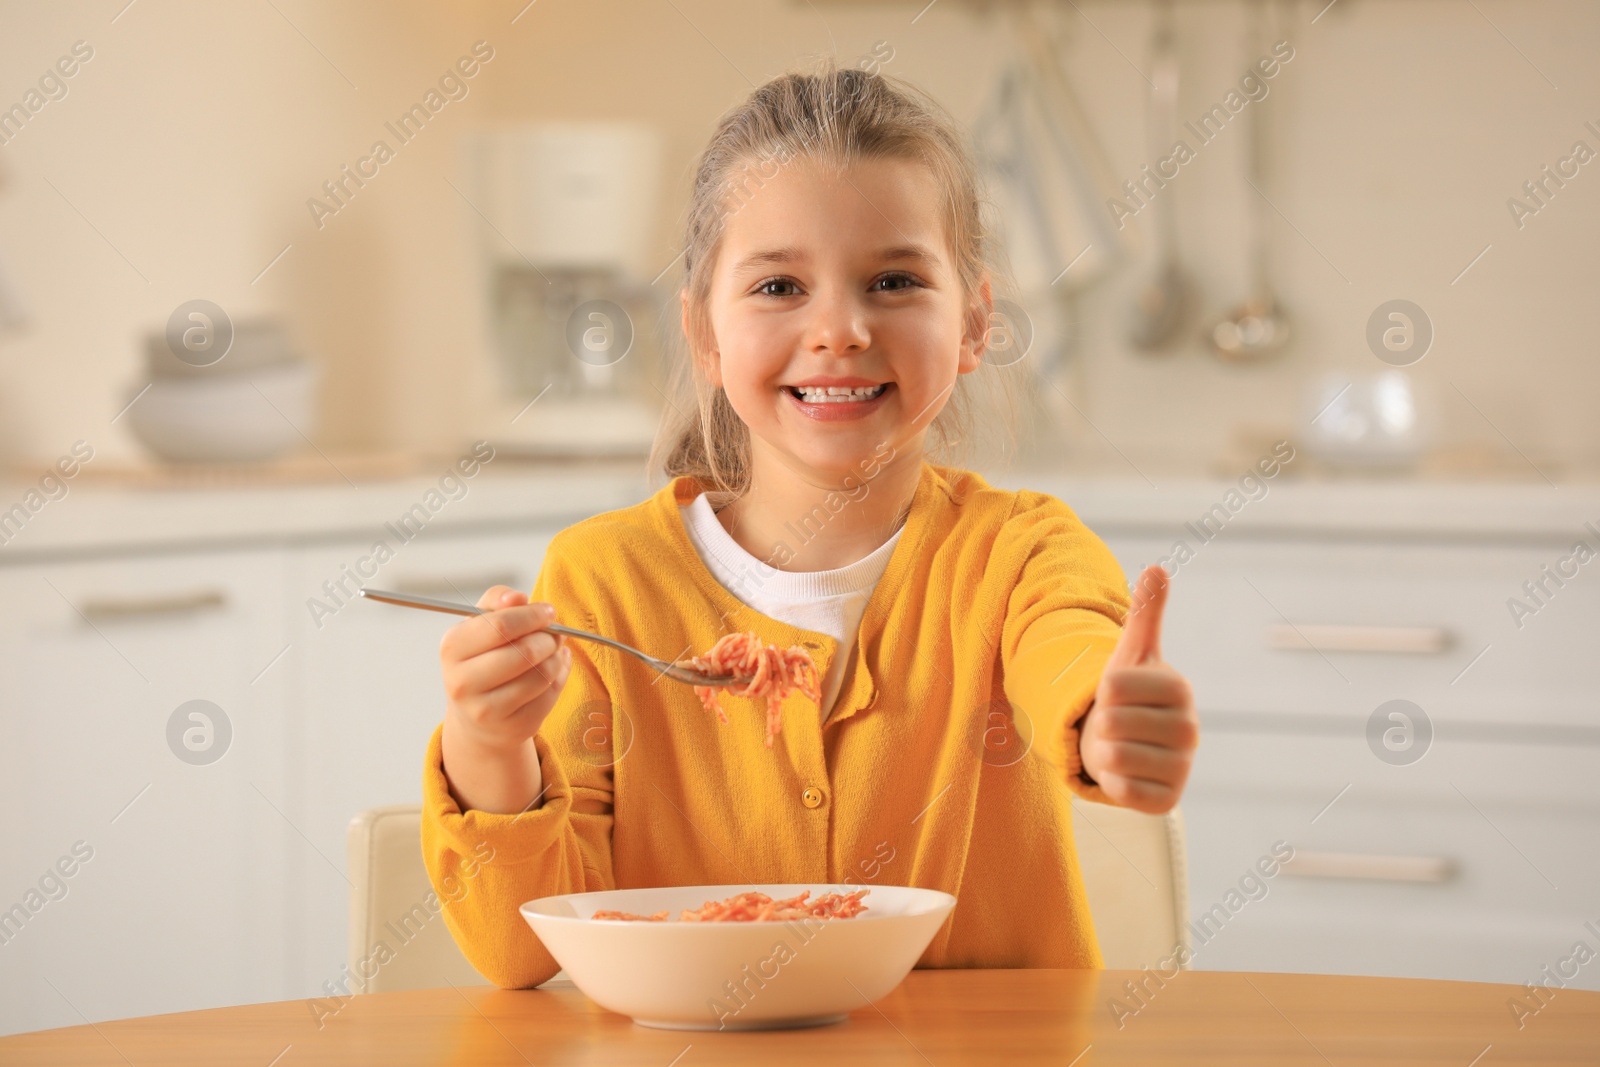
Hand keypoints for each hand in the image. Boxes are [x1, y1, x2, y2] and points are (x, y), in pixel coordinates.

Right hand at [439, 587, 570, 813]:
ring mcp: (486, 710)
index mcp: (452, 648)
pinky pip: (550, 695)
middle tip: (555, 633)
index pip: (500, 626)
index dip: (532, 616)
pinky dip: (559, 677)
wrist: (477, 716)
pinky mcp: (513, 727)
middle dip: (548, 638)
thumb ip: (497, 601)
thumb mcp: (480, 625)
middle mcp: (462, 682)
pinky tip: (552, 670)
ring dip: (556, 657)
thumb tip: (517, 597)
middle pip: (524, 652)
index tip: (548, 612)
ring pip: (541, 674)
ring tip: (552, 650)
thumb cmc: (482, 658)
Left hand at [1079, 565, 1197, 813]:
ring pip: (1113, 757)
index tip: (1117, 694)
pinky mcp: (1167, 802)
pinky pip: (1121, 791)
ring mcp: (1181, 768)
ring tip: (1117, 747)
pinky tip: (1124, 774)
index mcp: (1179, 689)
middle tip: (1114, 726)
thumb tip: (1157, 566)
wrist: (1128, 745)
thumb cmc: (1127, 696)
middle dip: (1099, 725)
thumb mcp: (1131, 652)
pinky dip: (1111, 782)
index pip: (1113, 686)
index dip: (1102, 689)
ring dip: (1101, 753)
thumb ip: (1144, 612)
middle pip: (1110, 723)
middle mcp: (1189, 730)